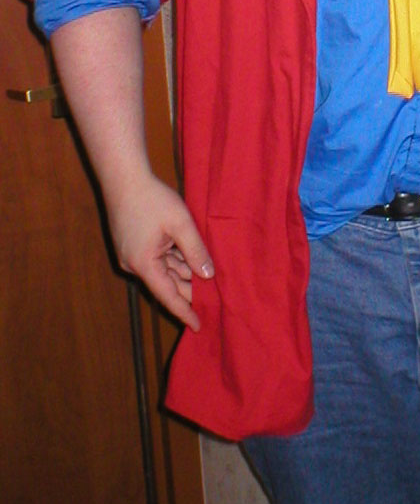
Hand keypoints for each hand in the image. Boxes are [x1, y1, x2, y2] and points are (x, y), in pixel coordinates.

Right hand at [108, 173, 214, 331]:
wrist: (124, 177)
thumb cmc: (152, 198)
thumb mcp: (181, 223)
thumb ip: (196, 251)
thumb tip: (208, 275)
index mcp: (144, 264)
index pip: (168, 296)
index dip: (184, 312)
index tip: (198, 326)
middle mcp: (134, 264)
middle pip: (166, 284)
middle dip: (188, 290)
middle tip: (212, 299)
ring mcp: (131, 255)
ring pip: (162, 270)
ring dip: (182, 273)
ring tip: (206, 279)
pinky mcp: (131, 245)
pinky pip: (156, 259)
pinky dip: (173, 260)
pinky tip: (190, 259)